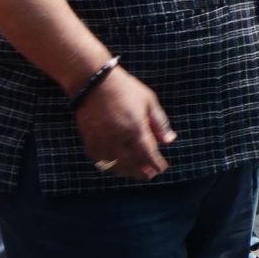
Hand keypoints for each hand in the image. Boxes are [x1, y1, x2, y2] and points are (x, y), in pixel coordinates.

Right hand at [74, 66, 173, 180]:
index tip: (162, 168)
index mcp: (135, 128)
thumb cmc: (125, 89)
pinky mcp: (89, 139)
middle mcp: (118, 138)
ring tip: (135, 173)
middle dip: (143, 172)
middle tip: (150, 175)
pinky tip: (115, 165)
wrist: (94, 81)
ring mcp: (102, 140)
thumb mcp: (149, 101)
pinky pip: (99, 159)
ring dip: (127, 172)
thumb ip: (160, 123)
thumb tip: (169, 140)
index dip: (156, 164)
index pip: (149, 154)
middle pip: (132, 164)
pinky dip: (108, 165)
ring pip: (115, 165)